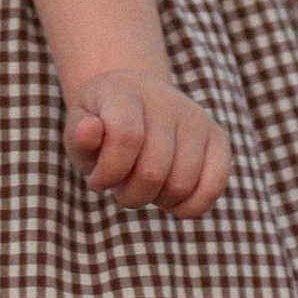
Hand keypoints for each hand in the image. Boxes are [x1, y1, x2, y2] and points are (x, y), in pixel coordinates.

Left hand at [64, 71, 231, 218]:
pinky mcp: (218, 139)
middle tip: (121, 188)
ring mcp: (196, 117)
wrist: (135, 105)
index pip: (127, 136)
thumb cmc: (101, 127)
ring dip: (156, 200)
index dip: (109, 173)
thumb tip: (89, 130)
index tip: (95, 181)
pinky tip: (170, 200)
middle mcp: (166, 98)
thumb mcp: (79, 131)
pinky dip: (189, 207)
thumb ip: (79, 136)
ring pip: (181, 184)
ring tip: (143, 186)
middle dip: (130, 195)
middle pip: (153, 169)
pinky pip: (213, 187)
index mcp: (125, 90)